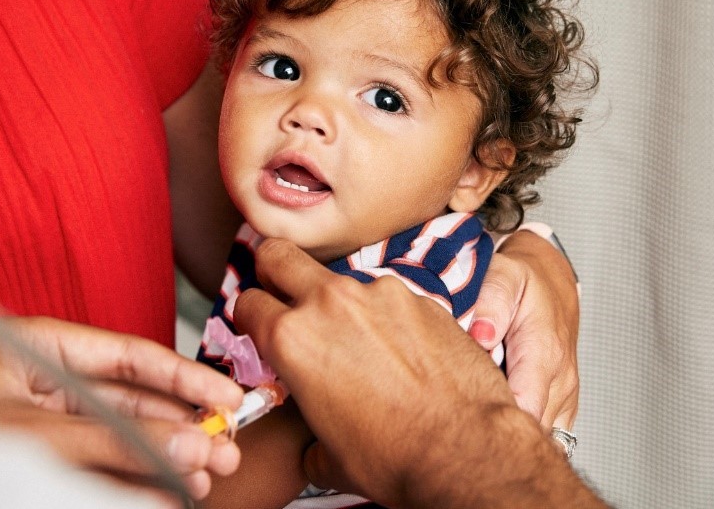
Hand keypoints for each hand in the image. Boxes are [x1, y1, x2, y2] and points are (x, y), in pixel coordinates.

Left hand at [0, 316, 243, 500]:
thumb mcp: (35, 434)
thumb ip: (114, 440)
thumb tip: (187, 443)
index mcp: (40, 348)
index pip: (130, 356)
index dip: (186, 376)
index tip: (228, 397)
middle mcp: (52, 382)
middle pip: (137, 397)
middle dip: (185, 423)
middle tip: (226, 446)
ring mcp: (52, 423)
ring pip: (128, 436)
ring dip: (172, 455)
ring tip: (207, 474)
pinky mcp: (51, 459)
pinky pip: (108, 464)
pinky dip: (143, 478)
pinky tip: (172, 489)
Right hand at [234, 239, 519, 507]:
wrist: (464, 447)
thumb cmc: (395, 457)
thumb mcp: (326, 454)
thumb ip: (306, 429)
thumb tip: (313, 439)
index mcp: (294, 338)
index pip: (248, 302)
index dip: (251, 317)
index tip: (261, 328)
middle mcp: (332, 303)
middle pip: (280, 256)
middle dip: (274, 270)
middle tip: (284, 294)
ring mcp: (380, 293)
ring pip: (343, 281)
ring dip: (342, 304)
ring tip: (363, 345)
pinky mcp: (421, 296)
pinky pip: (390, 298)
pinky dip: (388, 317)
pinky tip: (403, 351)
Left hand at [467, 230, 579, 429]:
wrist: (551, 283)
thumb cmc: (522, 280)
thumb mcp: (504, 276)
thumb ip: (491, 303)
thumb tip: (481, 335)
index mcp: (545, 353)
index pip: (523, 411)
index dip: (490, 422)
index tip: (460, 416)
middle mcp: (561, 380)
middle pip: (528, 432)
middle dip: (493, 433)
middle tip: (458, 420)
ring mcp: (565, 397)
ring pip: (538, 439)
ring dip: (506, 433)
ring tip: (474, 416)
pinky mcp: (563, 406)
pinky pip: (546, 436)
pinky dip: (520, 432)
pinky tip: (495, 417)